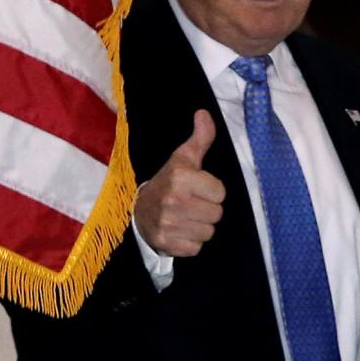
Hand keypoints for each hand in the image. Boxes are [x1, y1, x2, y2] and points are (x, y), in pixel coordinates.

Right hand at [133, 110, 224, 257]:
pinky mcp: (167, 243)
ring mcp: (168, 223)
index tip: (196, 188)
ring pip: (209, 232)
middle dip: (207, 210)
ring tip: (186, 218)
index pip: (220, 192)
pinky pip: (196, 247)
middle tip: (191, 204)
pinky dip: (190, 242)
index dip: (211, 190)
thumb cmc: (168, 182)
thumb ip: (200, 138)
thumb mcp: (182, 159)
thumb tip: (204, 113)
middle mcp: (173, 200)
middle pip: (217, 214)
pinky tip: (180, 231)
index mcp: (180, 178)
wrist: (139, 211)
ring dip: (200, 227)